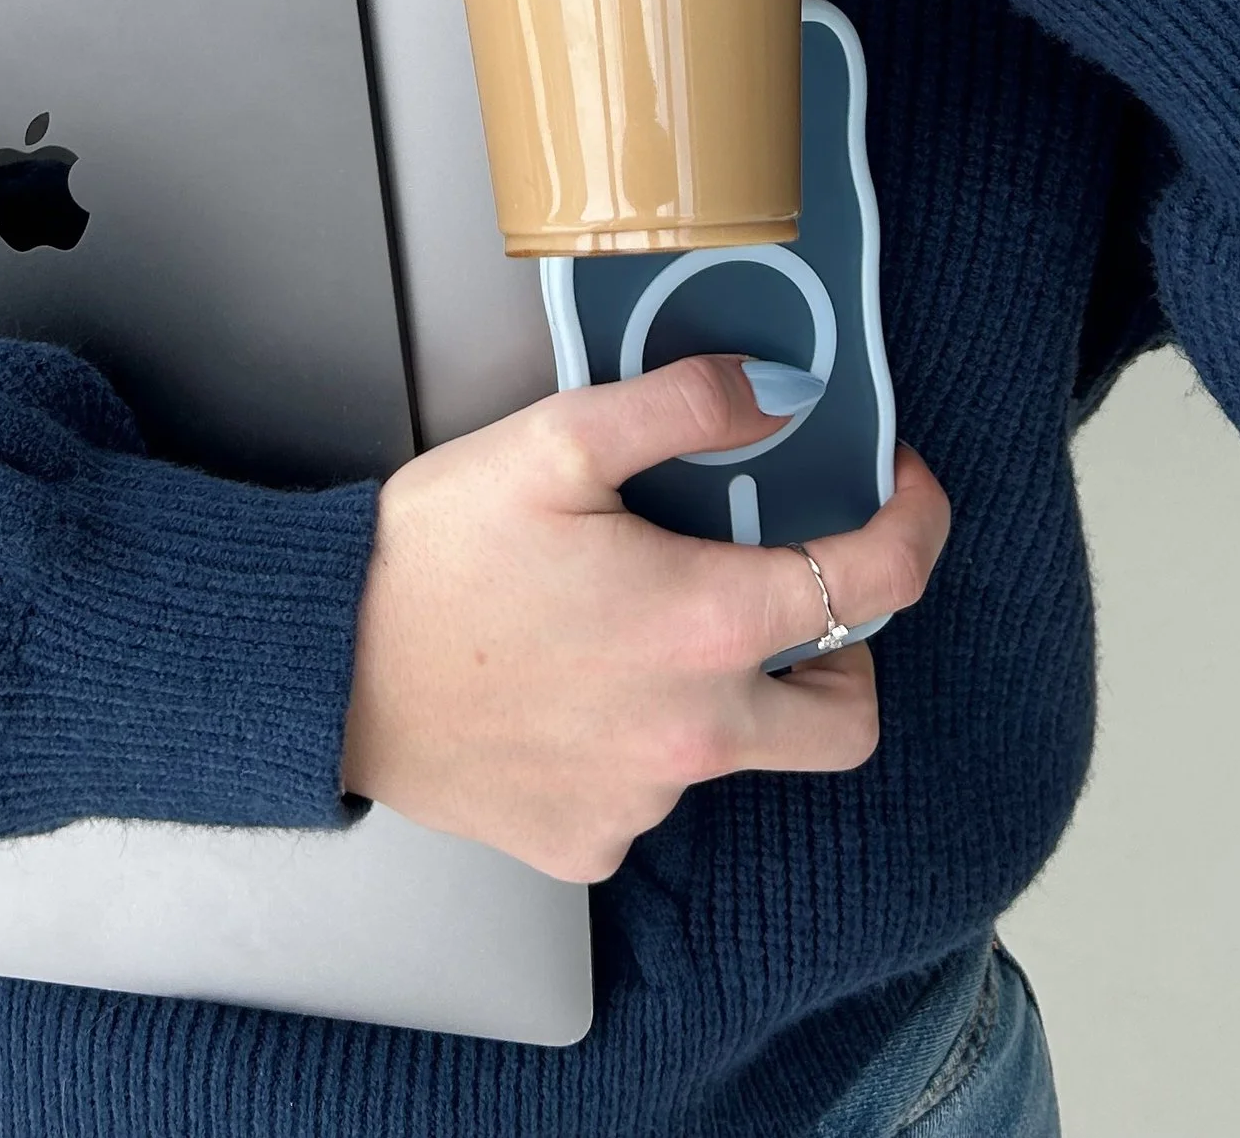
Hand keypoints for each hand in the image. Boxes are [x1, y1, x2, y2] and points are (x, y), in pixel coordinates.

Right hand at [340, 353, 949, 880]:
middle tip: (787, 590)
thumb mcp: (556, 441)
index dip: (915, 521)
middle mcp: (695, 733)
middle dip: (844, 653)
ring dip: (722, 690)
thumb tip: (779, 392)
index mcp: (704, 625)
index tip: (899, 488)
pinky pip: (653, 797)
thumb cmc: (430, 555)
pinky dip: (639, 743)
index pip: (880, 582)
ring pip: (741, 753)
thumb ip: (683, 405)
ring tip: (631, 624)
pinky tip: (572, 688)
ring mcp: (644, 803)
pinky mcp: (590, 845)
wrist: (324, 668)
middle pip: (847, 717)